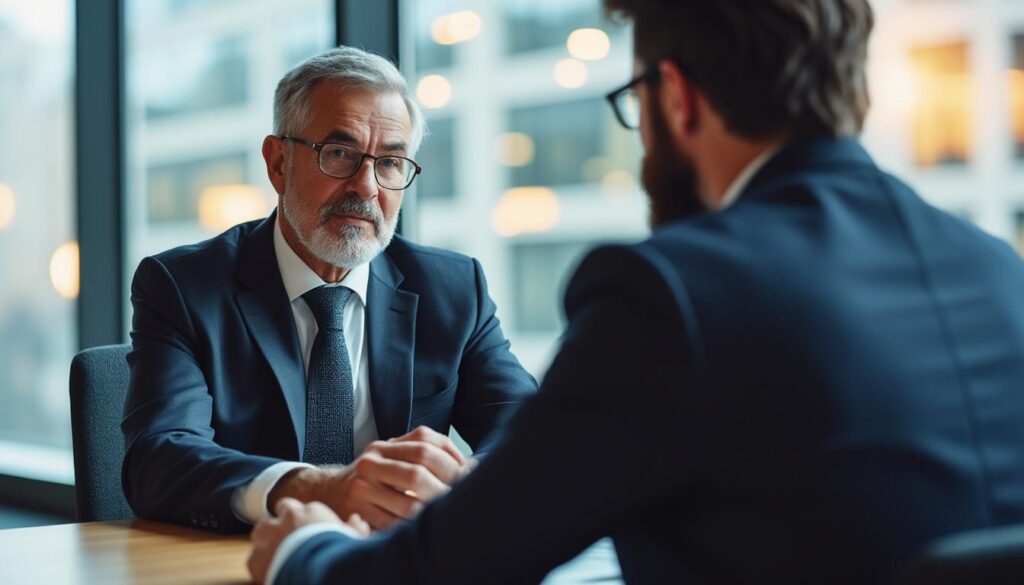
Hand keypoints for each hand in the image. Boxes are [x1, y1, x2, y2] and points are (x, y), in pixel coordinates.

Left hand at [248, 498, 367, 584]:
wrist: (318, 571)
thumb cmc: (339, 555)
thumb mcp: (355, 540)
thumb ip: (356, 528)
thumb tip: (356, 520)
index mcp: (313, 511)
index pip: (306, 508)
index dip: (307, 519)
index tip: (310, 530)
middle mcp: (290, 517)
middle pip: (283, 510)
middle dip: (284, 521)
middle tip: (290, 537)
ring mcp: (270, 535)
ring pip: (263, 528)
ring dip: (268, 537)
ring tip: (276, 552)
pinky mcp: (256, 556)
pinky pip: (254, 556)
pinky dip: (260, 562)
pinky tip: (271, 570)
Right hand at [269, 426, 470, 529]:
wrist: (327, 492)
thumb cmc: (372, 477)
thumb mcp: (393, 456)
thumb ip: (425, 453)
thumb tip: (472, 465)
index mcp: (387, 445)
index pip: (428, 445)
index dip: (453, 460)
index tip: (471, 475)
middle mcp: (372, 460)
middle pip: (419, 473)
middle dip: (445, 490)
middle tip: (463, 501)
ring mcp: (363, 485)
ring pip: (410, 505)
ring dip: (431, 515)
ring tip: (447, 519)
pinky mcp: (356, 509)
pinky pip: (393, 524)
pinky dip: (411, 530)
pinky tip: (422, 531)